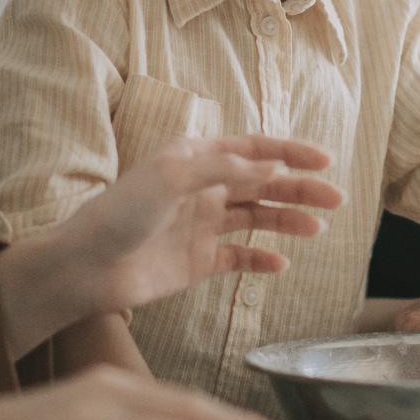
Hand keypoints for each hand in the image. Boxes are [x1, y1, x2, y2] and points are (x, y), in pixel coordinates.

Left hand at [57, 134, 344, 320]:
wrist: (84, 269)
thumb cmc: (119, 214)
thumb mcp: (170, 176)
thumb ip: (224, 169)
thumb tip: (273, 166)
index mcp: (195, 159)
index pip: (253, 150)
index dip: (290, 153)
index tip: (323, 161)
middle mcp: (203, 189)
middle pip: (263, 184)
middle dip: (300, 189)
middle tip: (335, 199)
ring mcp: (202, 226)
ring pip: (257, 219)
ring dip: (288, 221)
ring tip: (317, 228)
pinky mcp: (198, 262)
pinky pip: (239, 258)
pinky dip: (261, 260)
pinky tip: (281, 263)